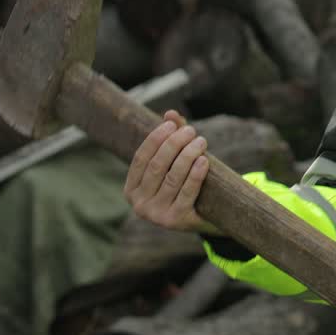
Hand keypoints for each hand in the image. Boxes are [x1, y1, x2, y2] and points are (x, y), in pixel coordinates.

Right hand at [124, 109, 214, 233]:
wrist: (204, 217)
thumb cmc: (184, 184)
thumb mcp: (174, 163)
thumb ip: (171, 138)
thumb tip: (171, 113)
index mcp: (132, 189)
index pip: (140, 158)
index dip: (155, 139)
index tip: (170, 124)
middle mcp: (139, 205)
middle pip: (157, 166)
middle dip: (174, 144)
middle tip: (191, 130)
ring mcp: (156, 215)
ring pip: (172, 178)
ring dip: (188, 155)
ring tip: (201, 141)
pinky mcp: (176, 221)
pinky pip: (186, 192)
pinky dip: (195, 174)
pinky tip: (204, 160)